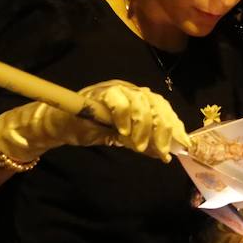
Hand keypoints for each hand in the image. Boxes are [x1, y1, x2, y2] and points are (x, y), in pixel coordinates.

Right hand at [0, 80, 190, 163]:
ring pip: (140, 101)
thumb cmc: (92, 129)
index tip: (183, 144)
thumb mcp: (123, 138)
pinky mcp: (98, 92)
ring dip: (143, 126)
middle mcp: (130, 90)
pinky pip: (117, 100)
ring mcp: (114, 88)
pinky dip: (123, 116)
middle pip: (156, 104)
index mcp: (139, 98)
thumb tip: (166, 154)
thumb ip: (143, 143)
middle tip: (161, 151)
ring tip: (139, 146)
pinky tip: (122, 133)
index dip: (175, 125)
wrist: (59, 125)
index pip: (163, 108)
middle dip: (162, 129)